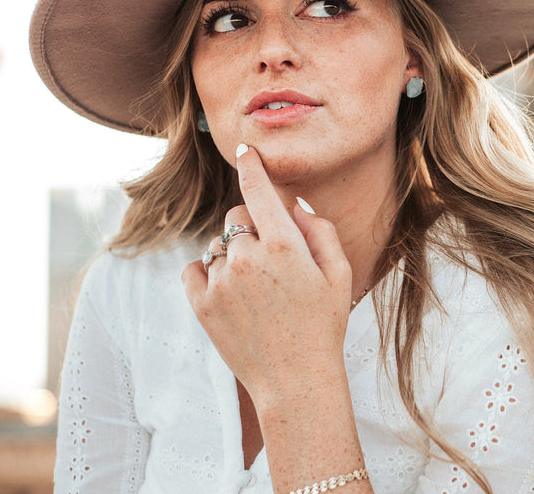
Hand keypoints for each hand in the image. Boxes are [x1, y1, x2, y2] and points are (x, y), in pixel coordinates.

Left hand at [182, 144, 353, 406]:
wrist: (296, 381)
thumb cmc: (323, 325)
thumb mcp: (338, 274)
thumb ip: (318, 230)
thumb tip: (293, 205)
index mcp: (284, 245)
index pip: (258, 190)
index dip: (251, 166)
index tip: (244, 151)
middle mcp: (248, 258)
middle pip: (236, 218)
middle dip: (251, 228)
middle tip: (271, 261)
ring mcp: (221, 282)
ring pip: (217, 245)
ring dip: (232, 255)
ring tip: (256, 289)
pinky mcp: (201, 305)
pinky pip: (194, 269)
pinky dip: (207, 274)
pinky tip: (230, 294)